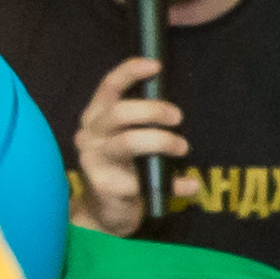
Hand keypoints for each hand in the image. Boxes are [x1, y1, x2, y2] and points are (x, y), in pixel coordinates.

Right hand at [73, 57, 179, 231]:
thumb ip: (146, 122)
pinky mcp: (105, 185)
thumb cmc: (124, 168)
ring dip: (162, 141)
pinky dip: (173, 183)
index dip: (130, 72)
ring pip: (128, 142)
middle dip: (153, 110)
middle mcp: (90, 134)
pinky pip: (143, 180)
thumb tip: (176, 110)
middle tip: (178, 118)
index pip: (108, 88)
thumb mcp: (132, 139)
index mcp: (97, 117)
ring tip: (182, 147)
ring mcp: (94, 160)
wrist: (106, 212)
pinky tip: (189, 184)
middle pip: (119, 113)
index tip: (155, 66)